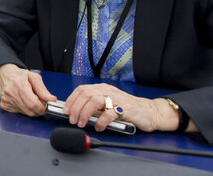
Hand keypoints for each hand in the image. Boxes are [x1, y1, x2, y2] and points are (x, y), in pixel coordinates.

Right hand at [0, 63, 56, 115]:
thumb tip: (51, 99)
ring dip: (31, 109)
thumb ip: (43, 89)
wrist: (4, 75)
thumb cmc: (19, 75)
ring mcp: (7, 100)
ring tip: (30, 99)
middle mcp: (11, 93)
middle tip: (39, 102)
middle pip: (30, 111)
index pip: (33, 104)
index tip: (45, 106)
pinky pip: (19, 113)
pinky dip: (24, 109)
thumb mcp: (33, 77)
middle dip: (38, 109)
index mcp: (19, 84)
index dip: (42, 108)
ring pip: (25, 113)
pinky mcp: (5, 105)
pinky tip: (23, 101)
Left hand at [63, 84, 183, 132]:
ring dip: (85, 113)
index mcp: (102, 88)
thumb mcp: (108, 103)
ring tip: (82, 123)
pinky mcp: (126, 109)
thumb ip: (95, 105)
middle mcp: (108, 91)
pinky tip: (99, 127)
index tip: (66, 110)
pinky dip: (101, 121)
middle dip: (76, 108)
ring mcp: (117, 99)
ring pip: (94, 101)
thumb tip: (76, 111)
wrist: (150, 112)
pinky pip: (109, 114)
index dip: (71, 99)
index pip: (82, 90)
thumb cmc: (128, 109)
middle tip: (73, 119)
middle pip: (86, 95)